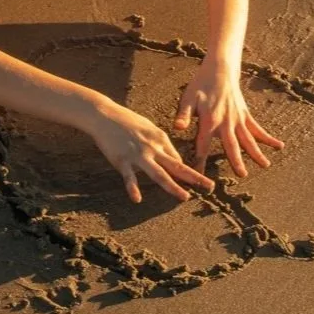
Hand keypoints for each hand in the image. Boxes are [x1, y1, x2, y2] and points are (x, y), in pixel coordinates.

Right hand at [86, 100, 213, 203]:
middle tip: (210, 187)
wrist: (103, 115)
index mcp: (160, 138)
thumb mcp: (148, 127)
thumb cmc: (126, 120)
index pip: (177, 159)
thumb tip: (171, 157)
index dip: (185, 172)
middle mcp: (152, 147)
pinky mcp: (122, 159)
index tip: (193, 182)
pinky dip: (133, 188)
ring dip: (173, 186)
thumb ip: (159, 142)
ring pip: (159, 173)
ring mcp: (138, 154)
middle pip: (177, 165)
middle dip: (195, 177)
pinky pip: (129, 177)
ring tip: (185, 197)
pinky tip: (137, 199)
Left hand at [175, 55, 283, 176]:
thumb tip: (177, 128)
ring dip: (256, 152)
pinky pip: (257, 128)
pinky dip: (268, 138)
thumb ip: (183, 114)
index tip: (199, 175)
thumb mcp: (188, 98)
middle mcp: (225, 122)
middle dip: (236, 160)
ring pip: (248, 139)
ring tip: (265, 165)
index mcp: (209, 120)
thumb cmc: (200, 85)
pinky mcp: (245, 115)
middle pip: (231, 144)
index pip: (202, 145)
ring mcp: (238, 119)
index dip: (200, 161)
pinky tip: (279, 146)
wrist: (219, 70)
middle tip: (242, 175)